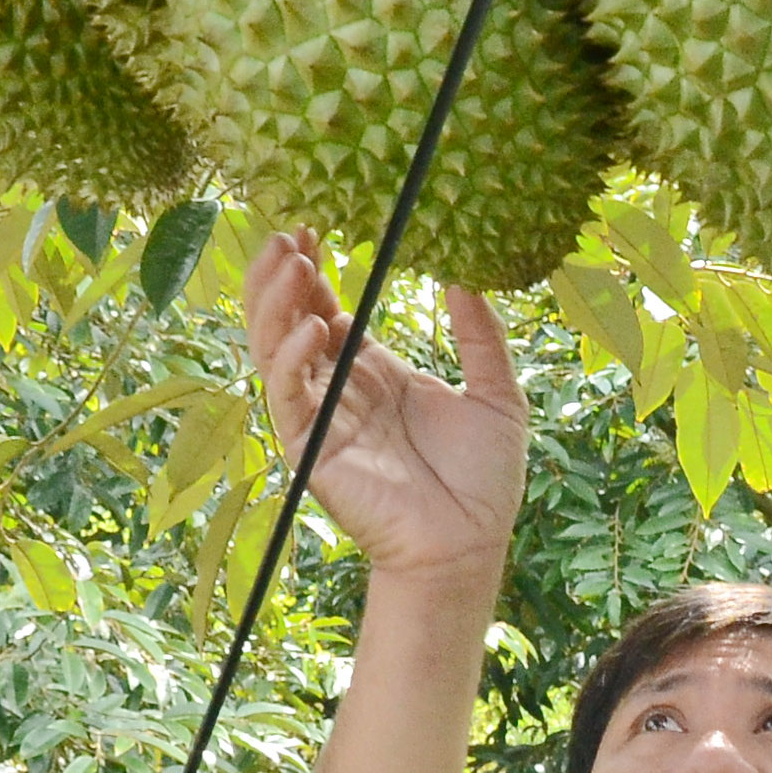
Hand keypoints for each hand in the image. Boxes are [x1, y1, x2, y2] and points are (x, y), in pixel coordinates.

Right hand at [242, 230, 525, 581]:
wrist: (471, 544)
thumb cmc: (483, 481)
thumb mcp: (496, 394)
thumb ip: (480, 336)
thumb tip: (466, 275)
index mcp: (376, 373)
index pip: (328, 310)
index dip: (315, 272)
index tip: (312, 227)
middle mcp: (341, 390)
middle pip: (291, 322)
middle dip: (282, 277)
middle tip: (288, 232)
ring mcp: (321, 419)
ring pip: (276, 351)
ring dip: (274, 304)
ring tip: (290, 261)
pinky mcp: (311, 450)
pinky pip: (289, 397)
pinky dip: (292, 360)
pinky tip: (313, 326)